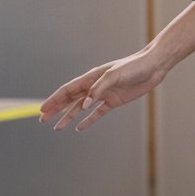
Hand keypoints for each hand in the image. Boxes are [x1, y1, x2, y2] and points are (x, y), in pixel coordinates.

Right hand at [39, 51, 164, 131]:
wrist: (152, 67)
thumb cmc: (133, 67)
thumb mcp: (114, 76)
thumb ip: (98, 90)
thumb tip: (83, 105)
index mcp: (91, 78)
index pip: (67, 90)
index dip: (54, 100)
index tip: (42, 109)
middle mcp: (94, 86)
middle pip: (70, 100)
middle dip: (56, 109)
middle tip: (42, 119)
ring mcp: (103, 94)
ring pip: (81, 108)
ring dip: (68, 117)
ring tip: (57, 128)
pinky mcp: (114, 101)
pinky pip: (97, 113)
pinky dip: (88, 120)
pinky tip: (79, 127)